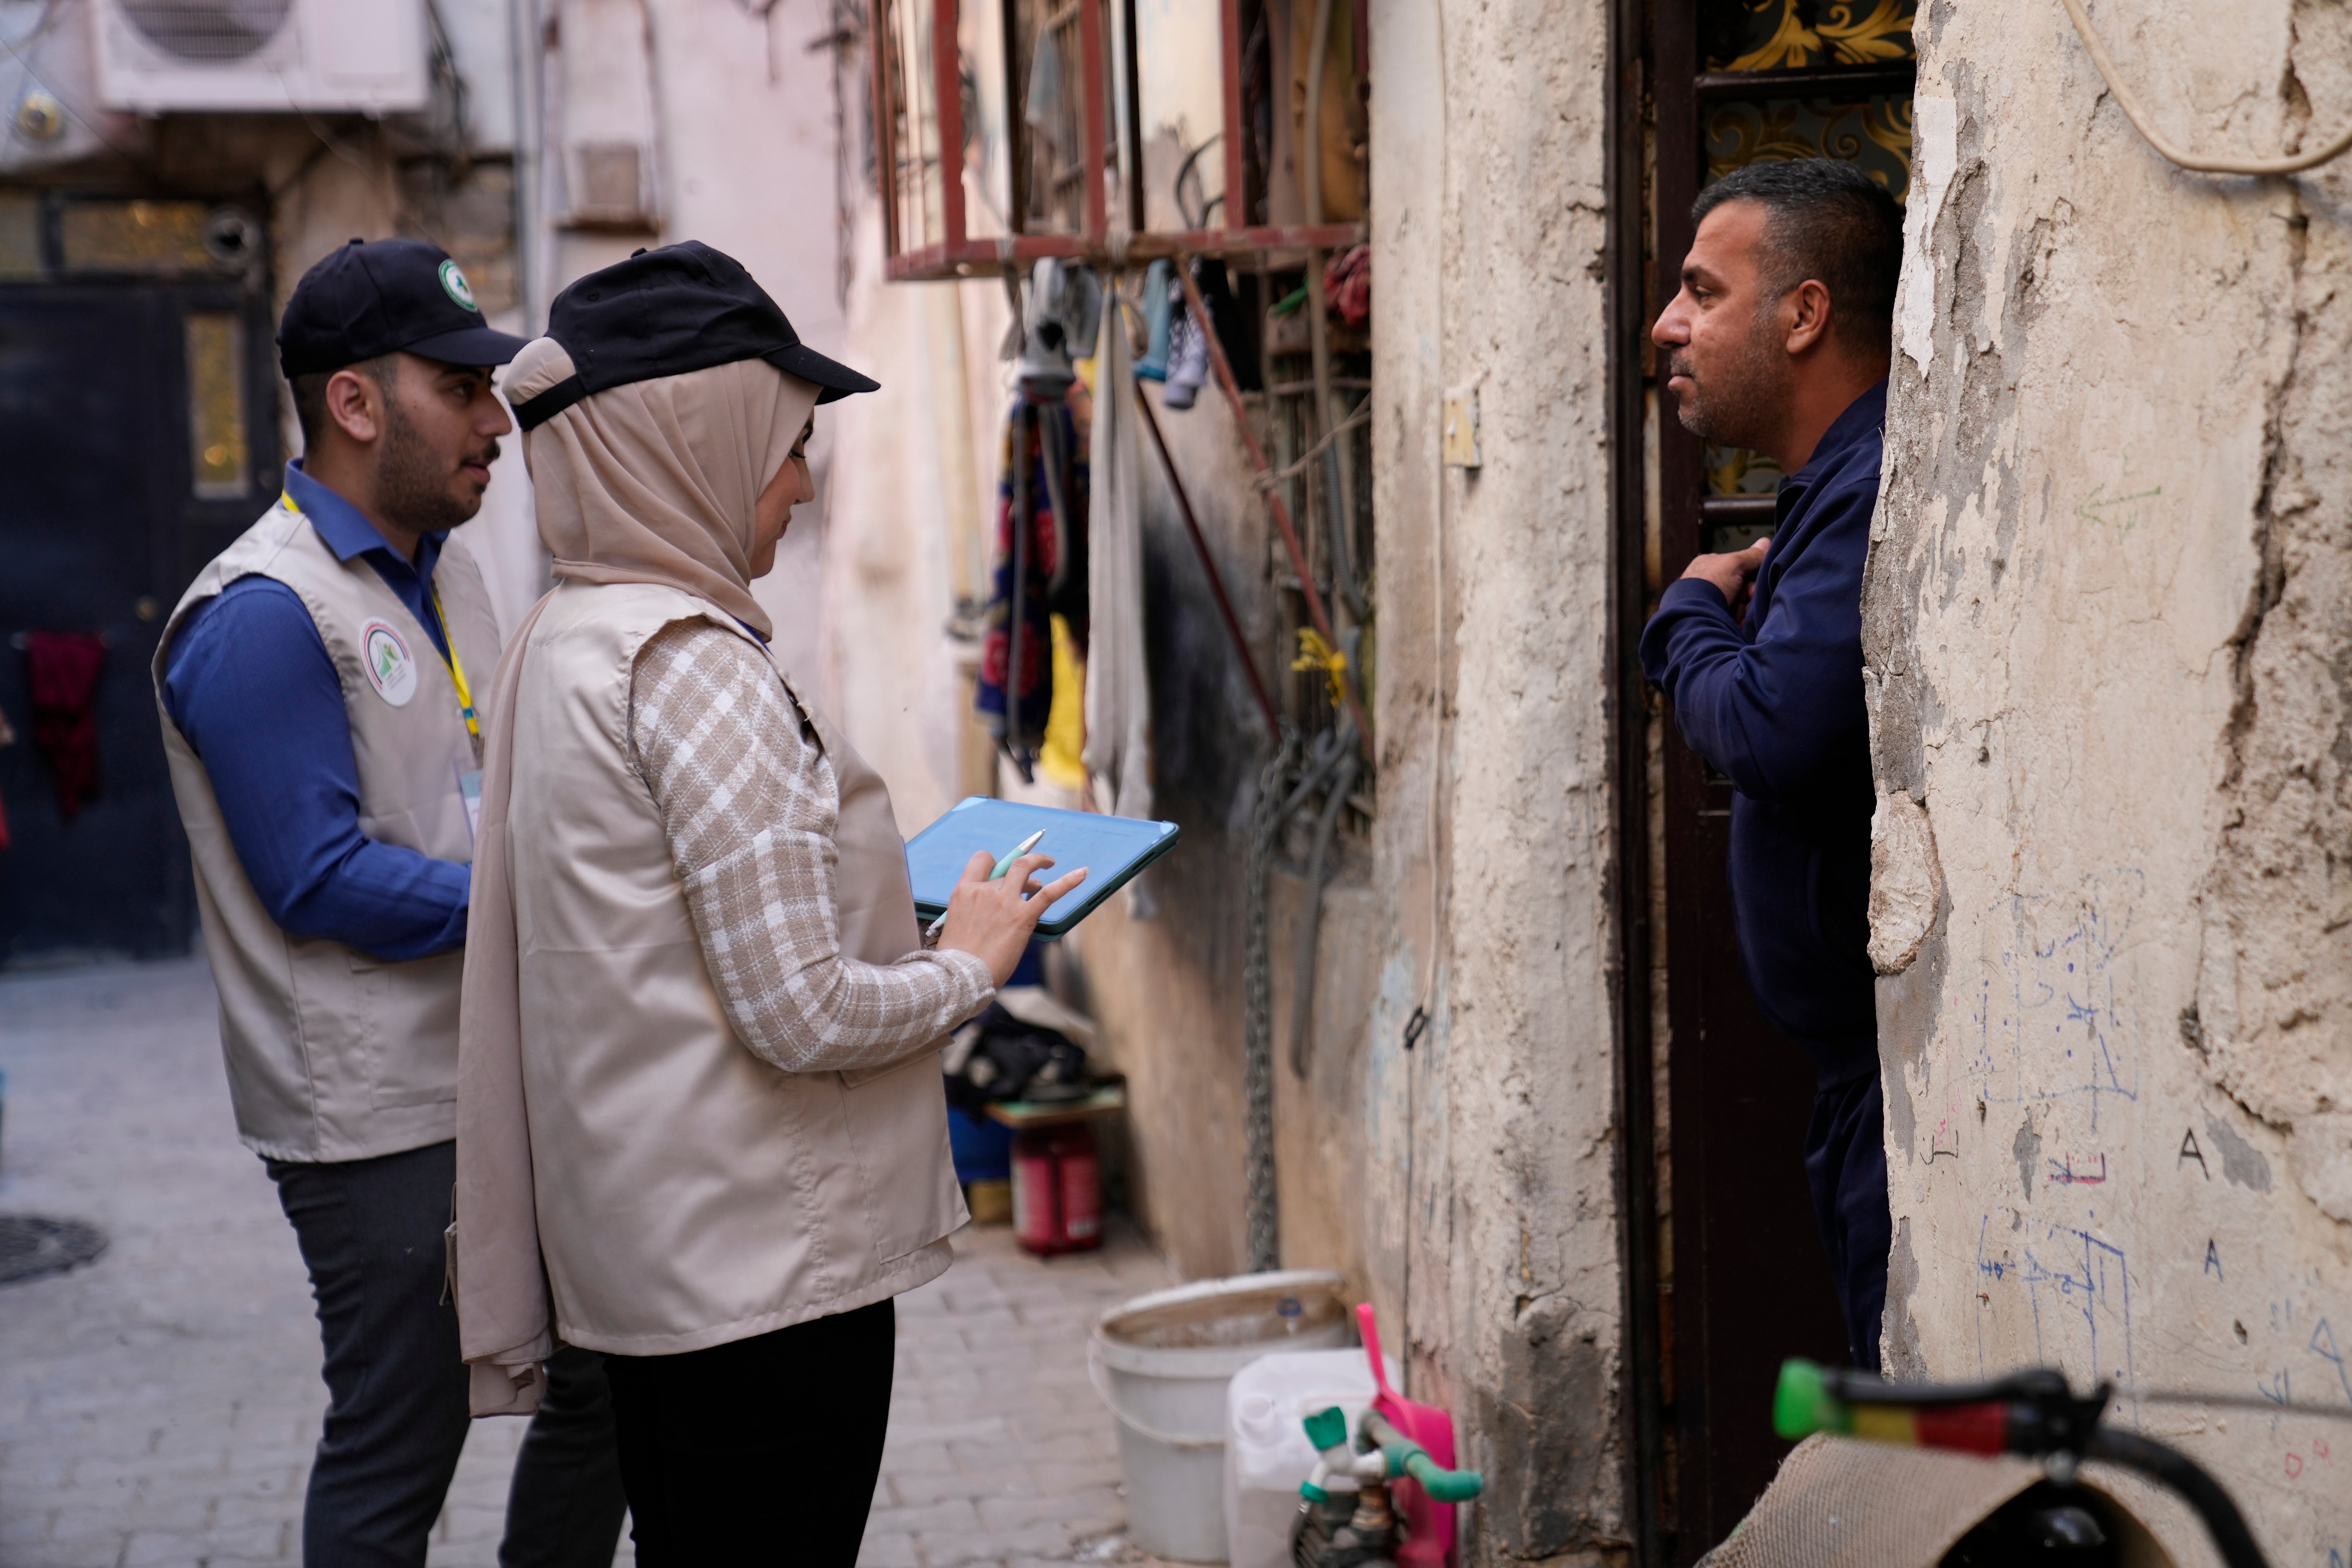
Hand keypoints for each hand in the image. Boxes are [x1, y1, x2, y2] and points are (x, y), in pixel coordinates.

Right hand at [936, 850, 1088, 986]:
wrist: (961, 975)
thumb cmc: (957, 957)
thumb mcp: (956, 923)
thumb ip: (972, 909)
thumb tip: (990, 909)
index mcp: (964, 892)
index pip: (982, 860)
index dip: (996, 862)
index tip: (1003, 869)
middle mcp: (985, 891)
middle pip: (1008, 867)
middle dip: (1024, 867)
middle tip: (1034, 870)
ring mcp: (1005, 901)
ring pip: (1026, 871)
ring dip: (1038, 866)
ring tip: (1045, 875)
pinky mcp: (1023, 916)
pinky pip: (1049, 893)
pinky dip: (1067, 881)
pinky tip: (1081, 874)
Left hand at [1681, 536, 1769, 616]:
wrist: (1695, 614)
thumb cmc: (1710, 584)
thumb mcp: (1733, 563)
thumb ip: (1751, 555)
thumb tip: (1766, 542)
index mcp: (1710, 565)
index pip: (1738, 566)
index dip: (1751, 574)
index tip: (1757, 581)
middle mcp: (1709, 582)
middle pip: (1740, 586)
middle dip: (1748, 593)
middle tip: (1749, 596)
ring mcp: (1710, 601)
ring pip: (1739, 603)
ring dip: (1745, 607)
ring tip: (1742, 611)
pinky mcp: (1713, 618)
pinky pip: (1733, 617)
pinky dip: (1739, 619)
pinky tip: (1739, 620)